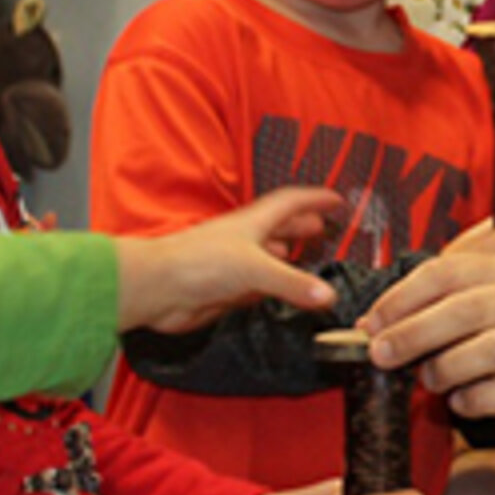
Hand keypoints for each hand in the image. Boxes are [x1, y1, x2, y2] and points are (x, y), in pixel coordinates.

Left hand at [117, 186, 342, 333]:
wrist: (159, 289)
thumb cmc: (197, 263)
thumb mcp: (255, 268)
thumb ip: (293, 283)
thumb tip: (328, 295)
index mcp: (253, 222)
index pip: (290, 202)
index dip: (314, 199)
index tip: (335, 200)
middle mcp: (244, 240)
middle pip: (281, 228)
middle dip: (304, 227)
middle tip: (325, 229)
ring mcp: (234, 265)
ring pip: (269, 259)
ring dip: (289, 258)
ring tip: (310, 260)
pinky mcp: (226, 290)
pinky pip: (257, 287)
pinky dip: (272, 288)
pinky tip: (280, 294)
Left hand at [363, 246, 494, 433]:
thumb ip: (458, 298)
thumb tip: (387, 319)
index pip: (448, 272)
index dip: (403, 296)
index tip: (373, 321)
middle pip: (464, 309)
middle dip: (414, 332)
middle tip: (382, 353)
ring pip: (488, 350)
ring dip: (447, 368)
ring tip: (429, 379)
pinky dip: (476, 399)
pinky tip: (463, 401)